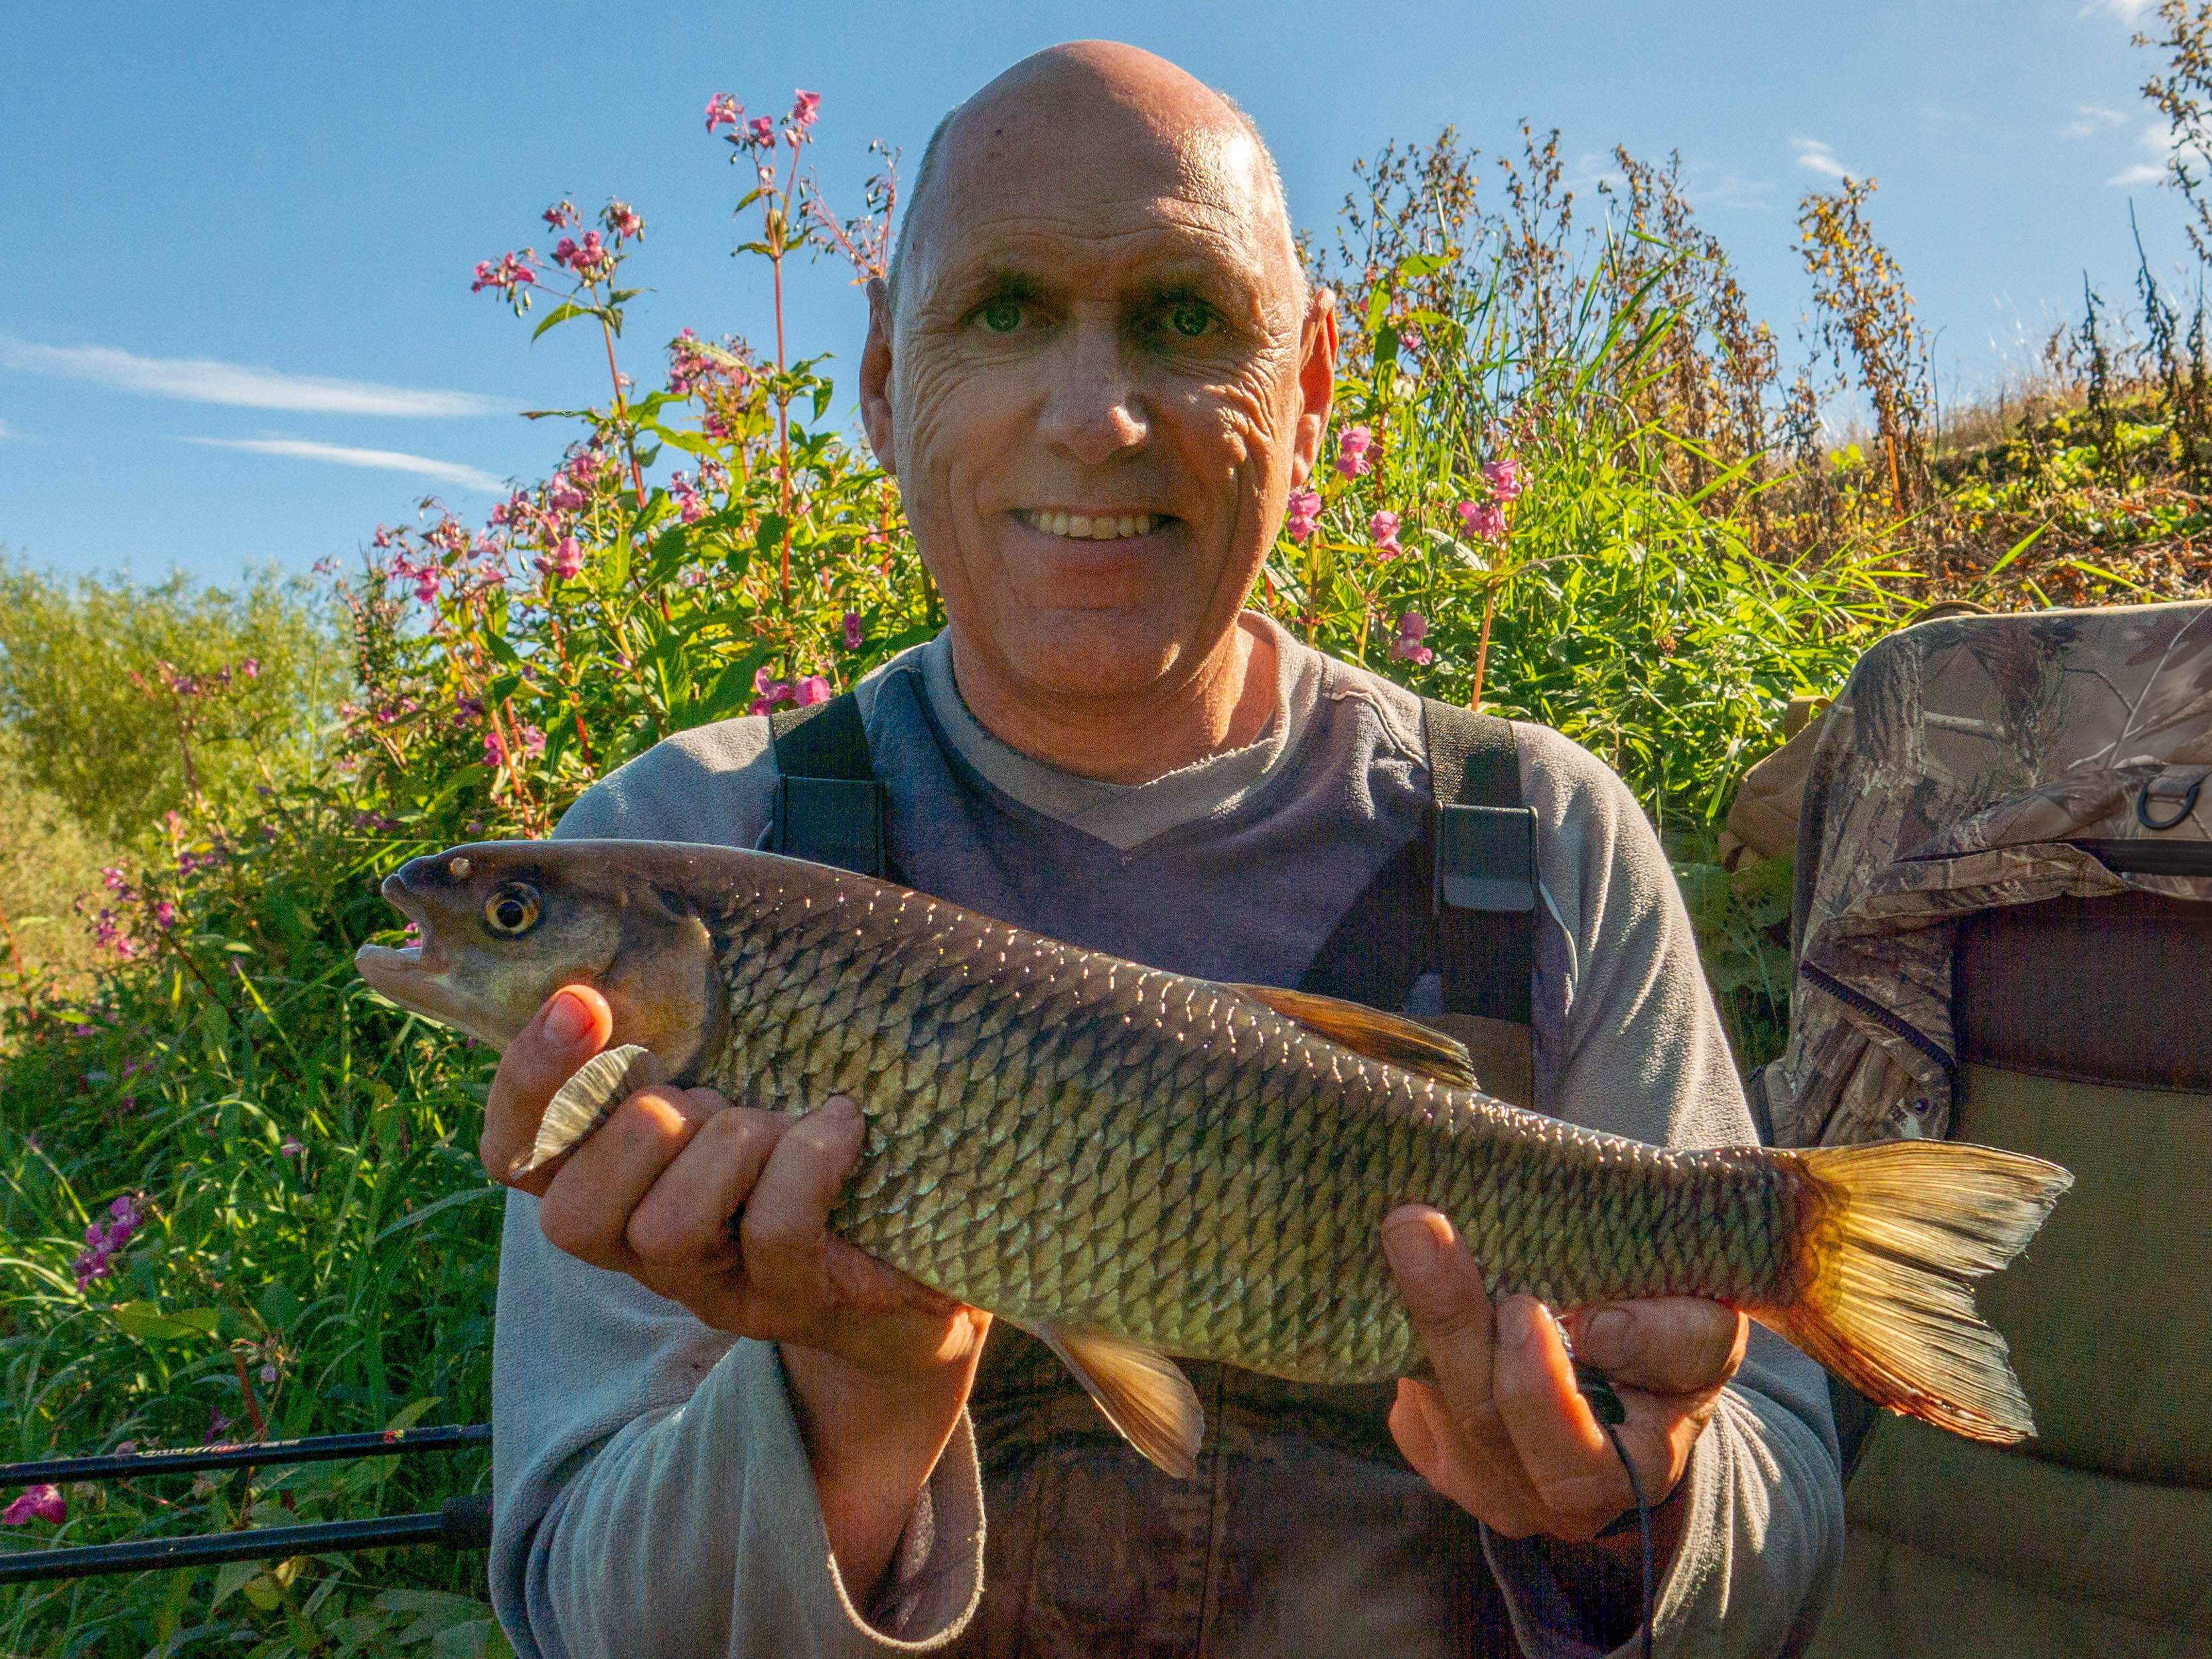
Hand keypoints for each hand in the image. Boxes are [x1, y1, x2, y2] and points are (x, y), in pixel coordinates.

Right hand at [483, 984, 989, 1598]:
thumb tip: (628, 945)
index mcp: (611, 1180)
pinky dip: (810, 1160)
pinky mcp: (790, 1303)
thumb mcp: (740, 1066)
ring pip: (666, 1228)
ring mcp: (715, 1288)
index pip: (516, 1155)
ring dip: (729, 1146)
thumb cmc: (816, 1127)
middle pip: (572, 1214)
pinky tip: (842, 1127)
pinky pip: (773, 1229)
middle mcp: (642, 1249)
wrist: (928, 1235)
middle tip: (711, 1096)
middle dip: (639, 1126)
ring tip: (777, 1123)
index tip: (582, 1000)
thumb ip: (680, 1026)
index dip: (528, 1082)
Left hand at [1381, 1205, 1746, 1545]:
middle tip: (1419, 1230)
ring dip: (1414, 1319)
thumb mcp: (1706, 1335)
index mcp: (1638, 1468)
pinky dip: (1399, 1343)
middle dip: (1451, 1324)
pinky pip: (1411, 1412)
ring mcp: (1497, 1489)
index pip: (1582, 1458)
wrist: (1635, 1396)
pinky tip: (1398, 1276)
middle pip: (1488, 1426)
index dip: (1541, 1391)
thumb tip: (1596, 1330)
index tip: (1522, 1306)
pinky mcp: (1446, 1465)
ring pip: (1436, 1412)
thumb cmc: (1673, 1347)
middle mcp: (1561, 1500)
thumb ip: (1676, 1336)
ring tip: (1403, 1234)